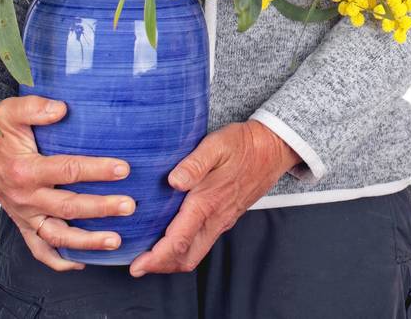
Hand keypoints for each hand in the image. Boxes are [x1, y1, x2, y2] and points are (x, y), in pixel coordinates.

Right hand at [0, 95, 135, 271]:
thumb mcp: (11, 111)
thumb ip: (36, 108)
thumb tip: (61, 109)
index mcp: (25, 170)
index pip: (67, 171)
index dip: (97, 170)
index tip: (124, 169)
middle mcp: (25, 197)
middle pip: (68, 207)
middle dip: (101, 209)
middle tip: (129, 206)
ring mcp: (24, 214)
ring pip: (56, 236)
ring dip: (86, 242)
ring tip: (116, 241)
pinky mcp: (23, 223)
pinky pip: (39, 250)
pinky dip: (58, 261)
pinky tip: (81, 262)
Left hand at [129, 120, 299, 276]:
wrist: (273, 148)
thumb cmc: (243, 144)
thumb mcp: (217, 144)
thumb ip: (195, 163)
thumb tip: (174, 181)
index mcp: (208, 202)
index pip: (179, 241)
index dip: (156, 259)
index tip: (137, 266)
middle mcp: (216, 218)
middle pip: (187, 258)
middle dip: (161, 267)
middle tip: (137, 266)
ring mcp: (222, 221)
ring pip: (195, 253)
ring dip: (171, 260)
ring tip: (149, 256)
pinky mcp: (225, 218)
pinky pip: (202, 243)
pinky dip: (183, 249)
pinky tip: (170, 239)